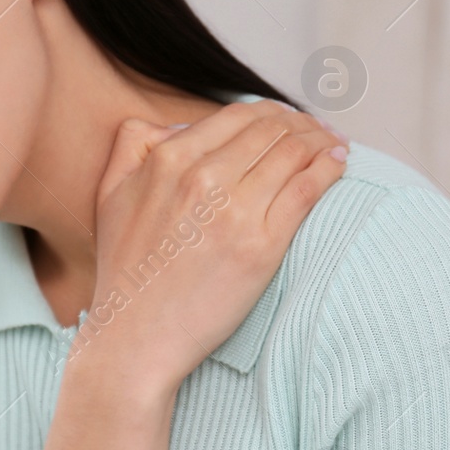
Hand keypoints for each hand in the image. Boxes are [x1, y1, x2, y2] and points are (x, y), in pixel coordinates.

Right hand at [67, 98, 347, 395]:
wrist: (136, 337)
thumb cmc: (125, 271)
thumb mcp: (110, 192)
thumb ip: (132, 144)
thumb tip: (176, 124)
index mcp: (168, 159)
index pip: (238, 116)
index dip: (272, 112)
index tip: (289, 119)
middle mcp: (202, 177)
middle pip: (272, 130)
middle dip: (302, 123)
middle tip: (319, 130)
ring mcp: (234, 210)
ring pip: (294, 152)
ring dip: (322, 140)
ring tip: (335, 144)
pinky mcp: (262, 245)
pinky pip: (307, 189)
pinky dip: (329, 168)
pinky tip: (339, 163)